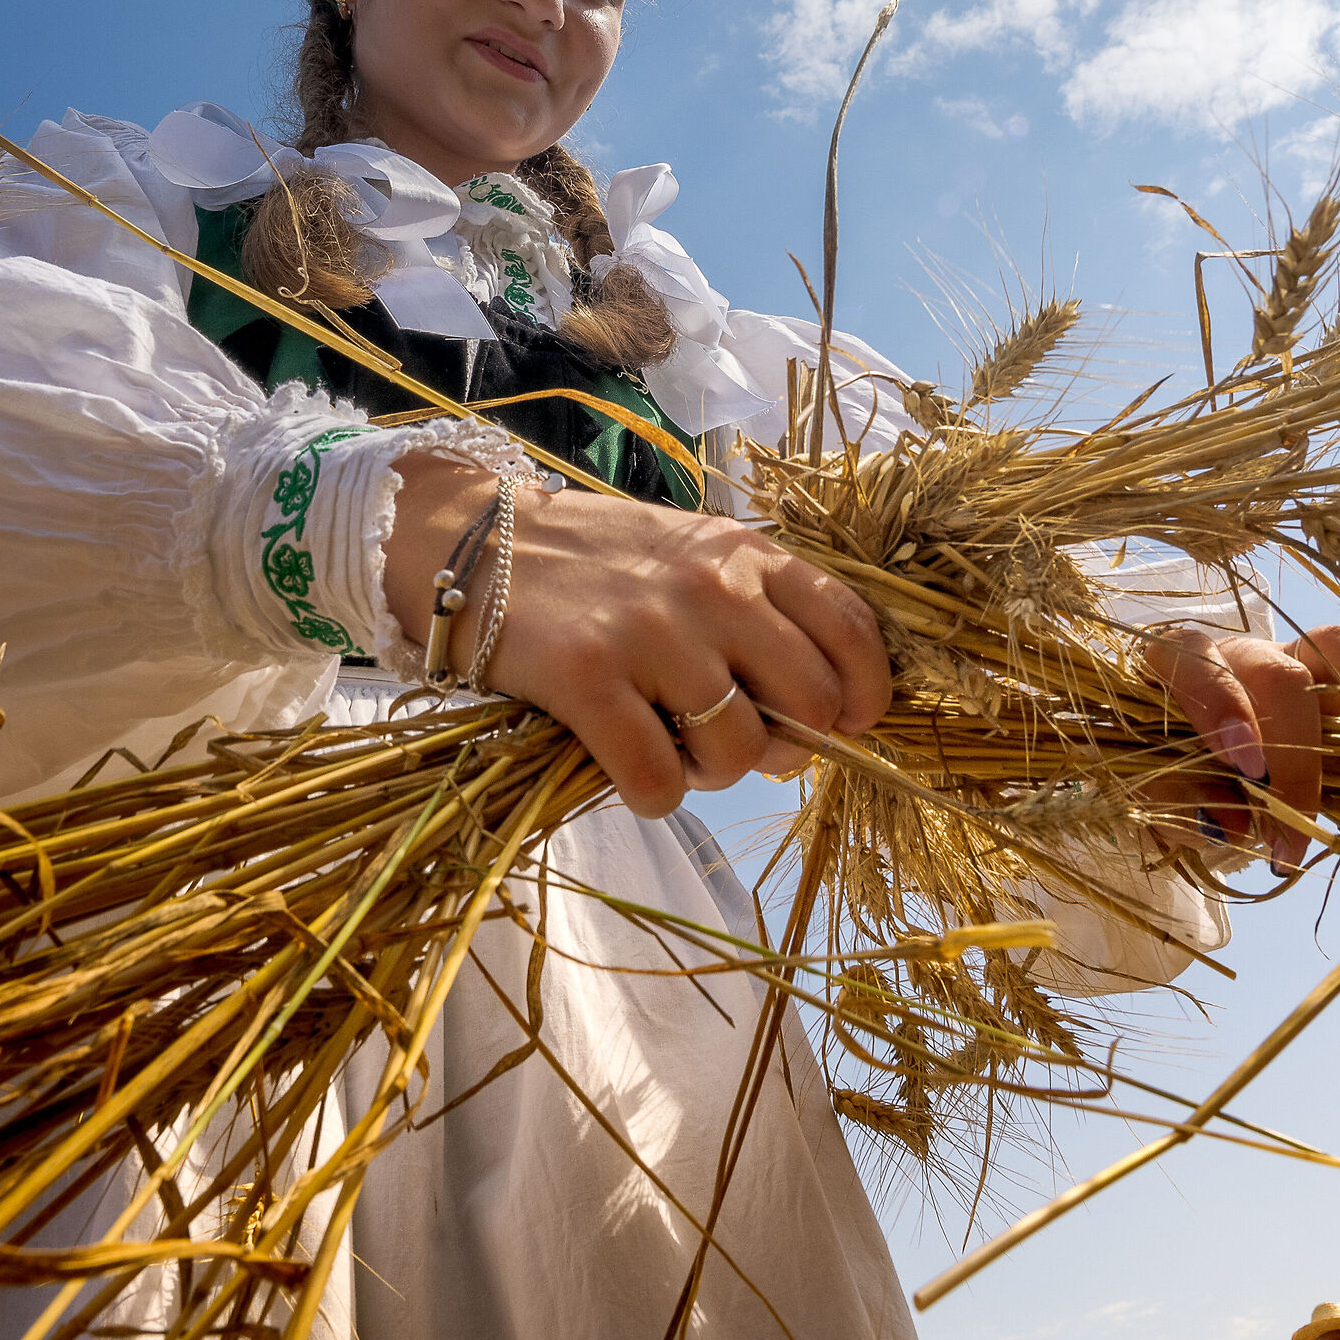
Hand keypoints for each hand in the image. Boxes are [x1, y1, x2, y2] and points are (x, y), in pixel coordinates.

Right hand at [384, 454, 891, 818]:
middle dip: (789, 743)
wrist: (474, 545)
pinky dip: (655, 794)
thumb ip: (754, 609)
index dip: (864, 691)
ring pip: (738, 751)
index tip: (850, 722)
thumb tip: (818, 707)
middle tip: (745, 743)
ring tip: (675, 747)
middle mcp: (710, 589)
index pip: (849, 627)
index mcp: (744, 553)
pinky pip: (659, 780)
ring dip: (714, 772)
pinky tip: (633, 771)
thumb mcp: (691, 553)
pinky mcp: (588, 680)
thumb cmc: (596, 561)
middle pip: (809, 701)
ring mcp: (650, 635)